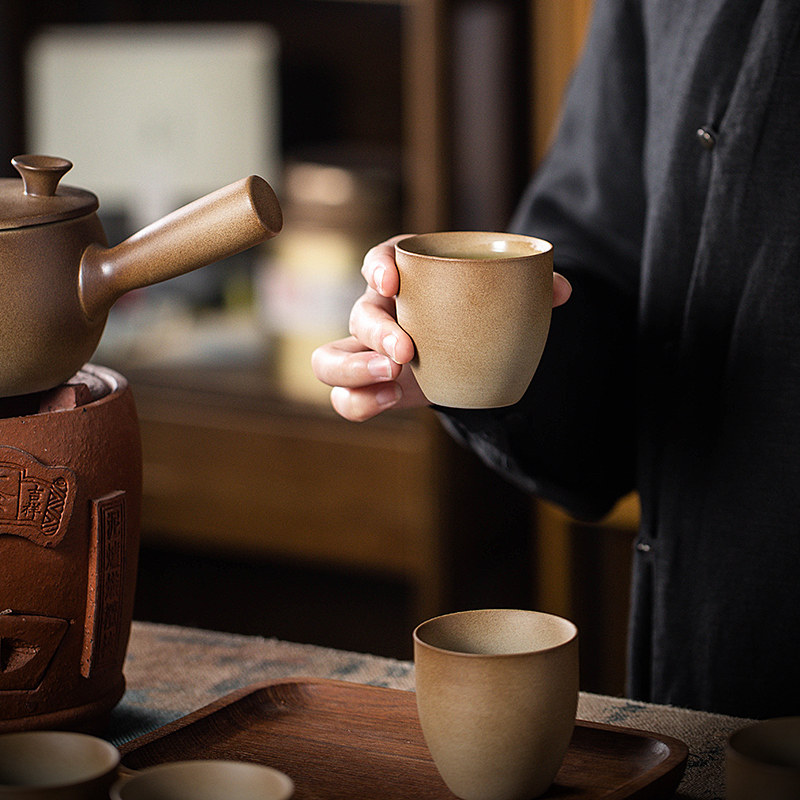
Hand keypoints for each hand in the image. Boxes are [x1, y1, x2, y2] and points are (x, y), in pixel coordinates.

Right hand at [311, 235, 572, 421]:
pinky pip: (347, 397)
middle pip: (358, 314)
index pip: (380, 259)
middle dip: (375, 333)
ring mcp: (368, 353)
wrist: (466, 345)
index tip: (393, 279)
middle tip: (405, 353)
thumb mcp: (503, 296)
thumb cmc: (478, 310)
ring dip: (352, 371)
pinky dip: (360, 403)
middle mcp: (379, 311)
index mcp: (406, 277)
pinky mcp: (371, 386)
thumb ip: (531, 289)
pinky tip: (389, 401)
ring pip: (329, 360)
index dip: (379, 266)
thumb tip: (562, 290)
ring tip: (392, 381)